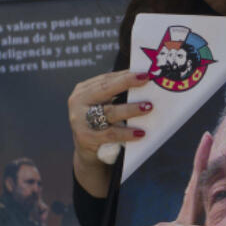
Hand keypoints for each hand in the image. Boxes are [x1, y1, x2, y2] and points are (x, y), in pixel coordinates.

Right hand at [67, 70, 152, 194]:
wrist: (88, 153)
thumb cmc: (100, 125)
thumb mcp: (103, 106)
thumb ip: (116, 95)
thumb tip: (143, 82)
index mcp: (83, 91)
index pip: (106, 79)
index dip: (125, 75)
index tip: (143, 72)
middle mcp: (78, 102)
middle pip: (105, 89)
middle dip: (127, 83)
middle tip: (146, 79)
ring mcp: (79, 120)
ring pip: (109, 112)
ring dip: (131, 109)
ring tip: (148, 107)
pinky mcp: (85, 138)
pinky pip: (110, 134)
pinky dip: (127, 133)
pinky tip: (140, 133)